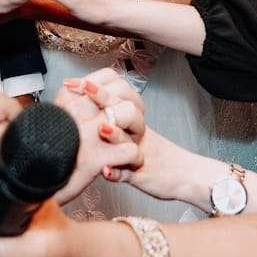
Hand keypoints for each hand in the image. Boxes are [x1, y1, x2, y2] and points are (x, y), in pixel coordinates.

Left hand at [62, 69, 196, 204]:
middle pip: (121, 110)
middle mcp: (134, 134)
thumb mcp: (136, 135)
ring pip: (125, 142)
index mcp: (131, 122)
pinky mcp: (140, 175)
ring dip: (114, 135)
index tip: (72, 82)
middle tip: (86, 88)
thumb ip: (116, 121)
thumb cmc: (156, 155)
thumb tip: (84, 108)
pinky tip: (106, 171)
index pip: (115, 98)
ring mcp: (137, 153)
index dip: (95, 88)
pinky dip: (117, 173)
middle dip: (103, 99)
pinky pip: (127, 174)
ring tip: (102, 128)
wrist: (185, 174)